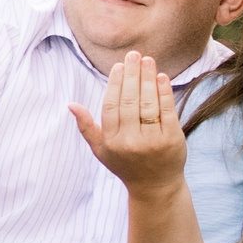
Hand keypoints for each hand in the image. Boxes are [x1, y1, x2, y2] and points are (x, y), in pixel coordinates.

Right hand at [69, 52, 185, 198]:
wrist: (155, 187)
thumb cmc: (125, 165)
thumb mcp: (101, 150)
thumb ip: (87, 127)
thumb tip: (71, 105)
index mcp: (111, 142)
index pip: (111, 106)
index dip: (115, 83)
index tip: (119, 66)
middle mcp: (130, 142)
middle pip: (129, 100)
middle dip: (131, 74)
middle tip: (134, 54)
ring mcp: (152, 141)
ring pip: (148, 103)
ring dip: (148, 78)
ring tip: (148, 60)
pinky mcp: (172, 140)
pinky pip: (167, 111)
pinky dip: (164, 92)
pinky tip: (161, 77)